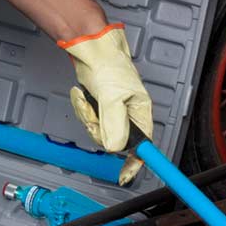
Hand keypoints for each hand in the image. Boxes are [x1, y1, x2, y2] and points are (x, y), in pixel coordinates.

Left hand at [60, 24, 152, 184]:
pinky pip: (91, 122)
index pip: (143, 146)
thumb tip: (115, 148)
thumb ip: (115, 125)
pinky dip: (83, 111)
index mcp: (140, 112)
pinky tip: (82, 97)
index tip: (125, 176)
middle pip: (114, 142)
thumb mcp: (112, 97)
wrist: (91, 48)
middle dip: (99, 130)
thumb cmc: (107, 65)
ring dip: (89, 118)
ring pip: (100, 133)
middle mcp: (129, 115)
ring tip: (87, 99)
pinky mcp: (102, 109)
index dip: (135, 163)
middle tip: (94, 113)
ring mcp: (115, 112)